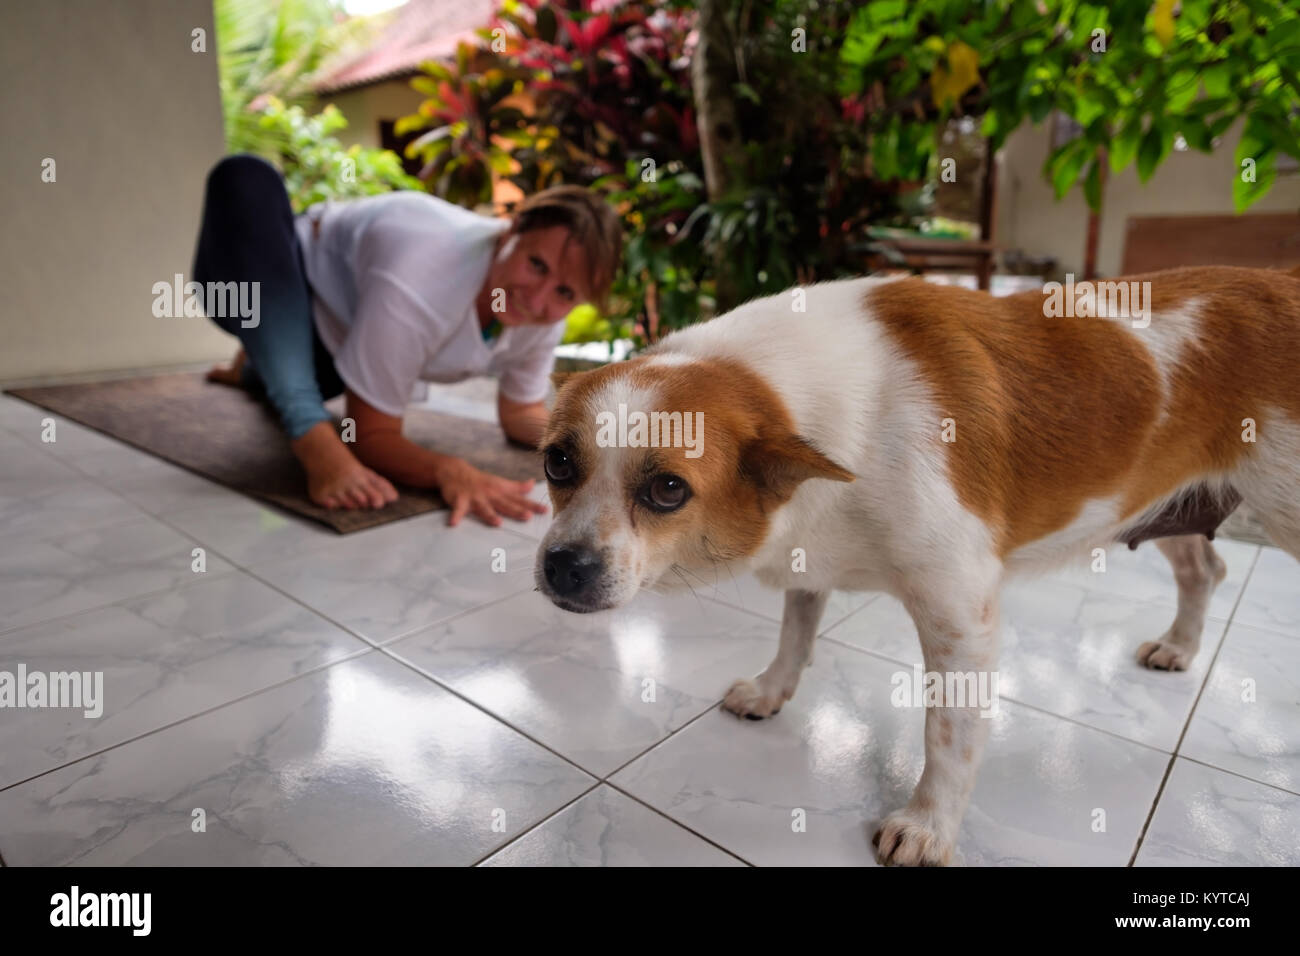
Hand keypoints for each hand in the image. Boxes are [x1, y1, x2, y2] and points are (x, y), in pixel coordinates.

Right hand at [433, 457, 547, 527]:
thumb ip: (517, 487)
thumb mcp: (500, 483)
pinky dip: (455, 516)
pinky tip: (454, 523)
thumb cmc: (480, 480)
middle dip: (516, 510)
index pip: (519, 500)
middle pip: (505, 504)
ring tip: (497, 523)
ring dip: (490, 515)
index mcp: (500, 492)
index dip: (533, 505)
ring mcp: (475, 498)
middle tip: (528, 516)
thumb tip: (533, 484)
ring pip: (483, 508)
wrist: (455, 471)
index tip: (545, 510)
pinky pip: (457, 510)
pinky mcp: (459, 500)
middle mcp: (490, 495)